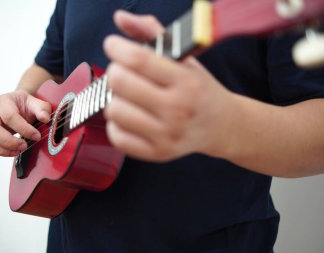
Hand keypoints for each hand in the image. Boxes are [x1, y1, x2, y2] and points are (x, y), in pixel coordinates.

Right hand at [0, 90, 50, 161]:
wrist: (16, 104)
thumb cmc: (24, 105)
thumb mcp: (36, 103)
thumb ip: (42, 109)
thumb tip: (45, 118)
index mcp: (4, 102)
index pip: (9, 116)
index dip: (23, 129)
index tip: (36, 136)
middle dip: (8, 141)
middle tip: (24, 147)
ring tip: (16, 153)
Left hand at [103, 11, 232, 161]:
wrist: (221, 125)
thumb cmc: (199, 89)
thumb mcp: (184, 58)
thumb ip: (152, 32)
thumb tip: (120, 18)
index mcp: (186, 82)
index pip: (138, 60)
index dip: (117, 47)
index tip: (113, 45)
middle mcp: (177, 110)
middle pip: (120, 83)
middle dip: (114, 71)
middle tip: (122, 71)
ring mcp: (167, 135)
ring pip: (114, 110)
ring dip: (114, 98)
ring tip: (127, 96)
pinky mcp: (157, 153)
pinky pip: (117, 137)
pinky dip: (116, 124)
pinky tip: (128, 116)